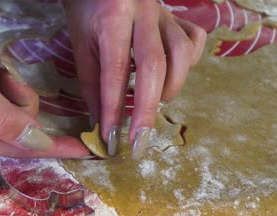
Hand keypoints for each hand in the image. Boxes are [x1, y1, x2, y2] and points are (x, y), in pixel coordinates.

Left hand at [64, 0, 205, 158]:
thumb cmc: (86, 12)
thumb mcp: (81, 44)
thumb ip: (92, 83)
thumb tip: (101, 123)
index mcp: (113, 16)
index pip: (116, 70)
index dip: (114, 108)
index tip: (111, 138)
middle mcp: (144, 12)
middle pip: (155, 66)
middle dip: (148, 109)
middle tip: (140, 142)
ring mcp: (165, 13)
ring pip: (181, 53)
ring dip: (171, 87)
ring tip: (155, 102)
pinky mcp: (177, 16)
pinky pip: (195, 39)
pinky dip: (188, 62)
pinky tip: (172, 73)